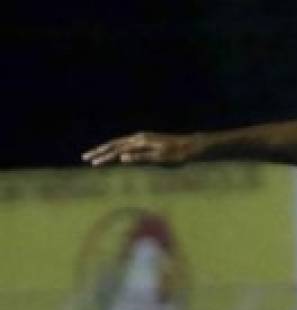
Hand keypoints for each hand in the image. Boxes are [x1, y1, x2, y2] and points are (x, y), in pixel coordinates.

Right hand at [82, 131, 201, 166]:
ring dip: (105, 150)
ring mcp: (142, 139)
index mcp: (139, 142)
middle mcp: (138, 138)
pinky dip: (116, 149)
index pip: (116, 150)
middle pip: (113, 144)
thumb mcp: (160, 158)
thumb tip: (122, 158)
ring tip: (95, 156)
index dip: (103, 157)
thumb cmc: (178, 154)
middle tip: (85, 158)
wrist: (191, 145)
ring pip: (119, 144)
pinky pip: (126, 145)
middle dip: (99, 151)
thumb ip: (141, 157)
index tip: (92, 163)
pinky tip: (113, 154)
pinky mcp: (146, 142)